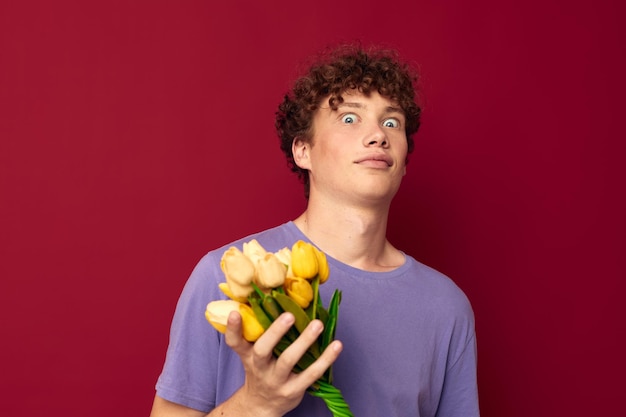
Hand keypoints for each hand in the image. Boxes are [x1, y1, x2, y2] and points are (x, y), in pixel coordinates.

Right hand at [224, 310, 342, 416]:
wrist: (262, 405)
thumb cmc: (262, 369)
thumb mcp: (253, 353)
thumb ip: (259, 331)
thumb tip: (275, 297)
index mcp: (248, 355)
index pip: (235, 342)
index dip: (233, 328)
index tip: (235, 312)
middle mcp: (259, 367)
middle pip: (263, 350)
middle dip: (275, 332)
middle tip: (289, 315)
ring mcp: (276, 380)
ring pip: (288, 361)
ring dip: (304, 341)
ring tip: (317, 324)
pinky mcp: (293, 390)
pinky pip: (311, 374)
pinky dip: (326, 359)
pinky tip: (337, 345)